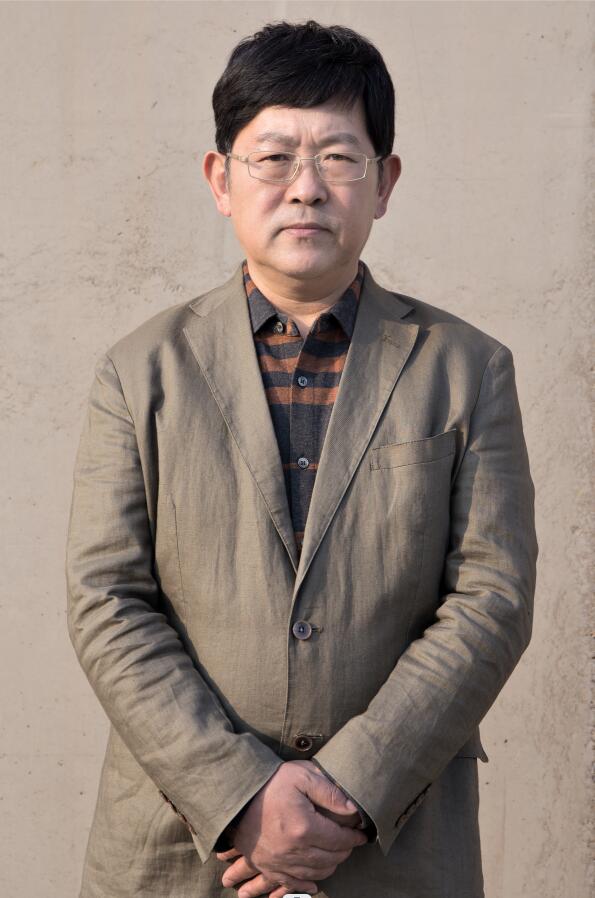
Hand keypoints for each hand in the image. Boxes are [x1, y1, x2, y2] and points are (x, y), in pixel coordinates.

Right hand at [217, 760, 366, 896]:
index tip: (362, 834)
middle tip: (350, 842)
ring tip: (336, 855)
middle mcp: (294, 851)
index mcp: (304, 828)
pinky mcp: (267, 866)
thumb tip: (353, 809)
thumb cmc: (270, 782)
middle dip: (345, 851)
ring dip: (330, 866)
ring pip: (315, 873)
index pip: (339, 840)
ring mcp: (279, 862)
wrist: (236, 795)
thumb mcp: (302, 776)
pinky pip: (291, 883)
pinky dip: (307, 884)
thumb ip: (329, 792)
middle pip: (330, 859)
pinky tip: (315, 882)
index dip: (354, 837)